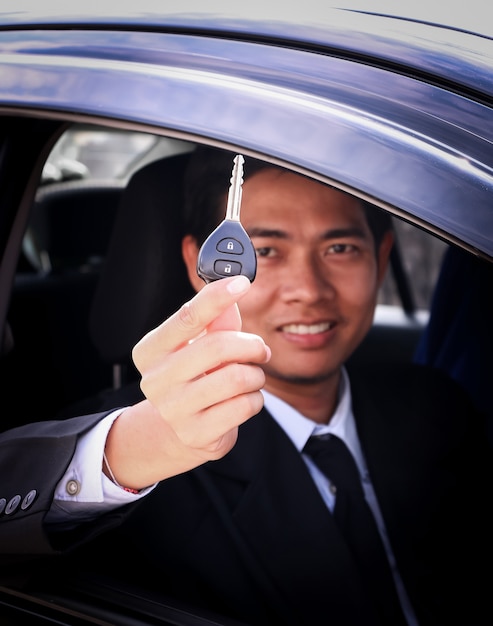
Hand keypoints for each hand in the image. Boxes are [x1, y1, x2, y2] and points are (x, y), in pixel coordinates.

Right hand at [104, 276, 270, 488]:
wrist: (180, 430)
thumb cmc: (193, 378)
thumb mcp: (197, 346)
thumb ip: (215, 321)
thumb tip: (231, 291)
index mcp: (151, 350)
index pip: (186, 318)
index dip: (216, 297)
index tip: (241, 282)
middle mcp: (156, 380)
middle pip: (218, 347)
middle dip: (251, 345)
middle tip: (260, 349)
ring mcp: (174, 410)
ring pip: (237, 378)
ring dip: (256, 374)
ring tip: (251, 376)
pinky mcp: (197, 433)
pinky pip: (244, 405)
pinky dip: (255, 398)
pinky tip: (245, 399)